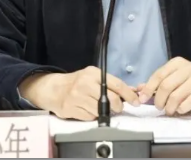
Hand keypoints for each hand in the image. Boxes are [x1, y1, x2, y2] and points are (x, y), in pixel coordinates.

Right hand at [18, 66, 139, 120]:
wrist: (54, 89)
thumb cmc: (78, 83)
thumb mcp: (94, 78)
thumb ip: (112, 84)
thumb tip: (133, 90)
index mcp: (93, 74)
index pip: (117, 84)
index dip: (129, 95)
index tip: (136, 101)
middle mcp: (85, 83)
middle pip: (110, 99)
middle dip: (117, 107)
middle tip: (117, 108)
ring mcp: (77, 96)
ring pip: (100, 110)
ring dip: (102, 112)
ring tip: (96, 106)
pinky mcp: (71, 108)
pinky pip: (89, 116)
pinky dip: (91, 115)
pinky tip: (86, 109)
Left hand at [136, 57, 190, 115]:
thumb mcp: (175, 78)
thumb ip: (158, 83)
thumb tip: (139, 89)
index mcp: (178, 63)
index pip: (159, 75)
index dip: (148, 88)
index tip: (142, 98)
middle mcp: (188, 68)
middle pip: (166, 86)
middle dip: (158, 100)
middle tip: (158, 107)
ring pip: (175, 96)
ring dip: (169, 107)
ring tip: (169, 110)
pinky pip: (186, 103)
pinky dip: (180, 109)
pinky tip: (180, 109)